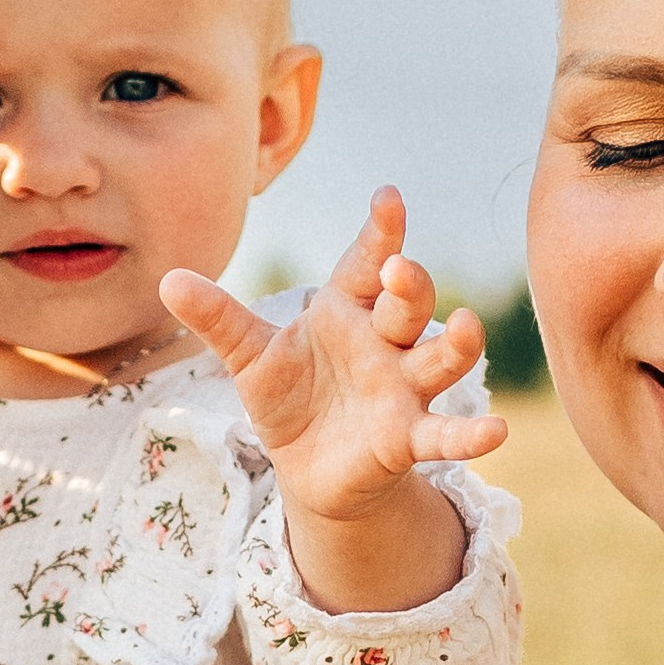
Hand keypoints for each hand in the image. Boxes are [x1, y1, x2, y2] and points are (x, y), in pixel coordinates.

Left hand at [161, 187, 505, 609]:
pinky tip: (497, 432)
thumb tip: (167, 279)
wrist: (307, 466)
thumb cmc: (288, 396)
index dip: (380, 232)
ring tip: (468, 328)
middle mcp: (384, 342)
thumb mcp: (249, 357)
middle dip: (408, 285)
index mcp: (347, 310)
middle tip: (397, 269)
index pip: (367, 261)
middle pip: (407, 304)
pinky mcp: (408, 437)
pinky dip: (471, 434)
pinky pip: (445, 433)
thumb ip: (218, 319)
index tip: (387, 198)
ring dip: (458, 345)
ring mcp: (403, 388)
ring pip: (440, 358)